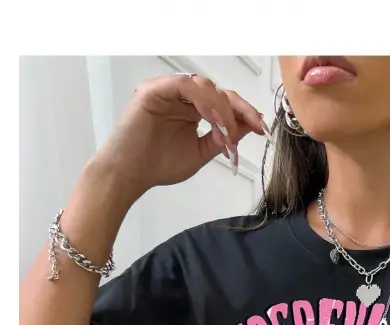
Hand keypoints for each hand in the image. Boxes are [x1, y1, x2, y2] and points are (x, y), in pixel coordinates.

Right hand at [89, 73, 269, 201]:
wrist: (130, 175)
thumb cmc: (158, 165)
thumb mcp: (200, 153)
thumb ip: (223, 138)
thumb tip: (247, 126)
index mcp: (192, 110)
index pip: (223, 103)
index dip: (244, 112)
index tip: (260, 127)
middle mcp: (181, 98)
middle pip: (218, 91)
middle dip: (238, 110)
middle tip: (249, 128)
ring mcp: (168, 91)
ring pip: (204, 87)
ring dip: (221, 108)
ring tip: (225, 132)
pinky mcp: (154, 90)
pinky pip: (184, 85)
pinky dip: (202, 100)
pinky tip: (211, 119)